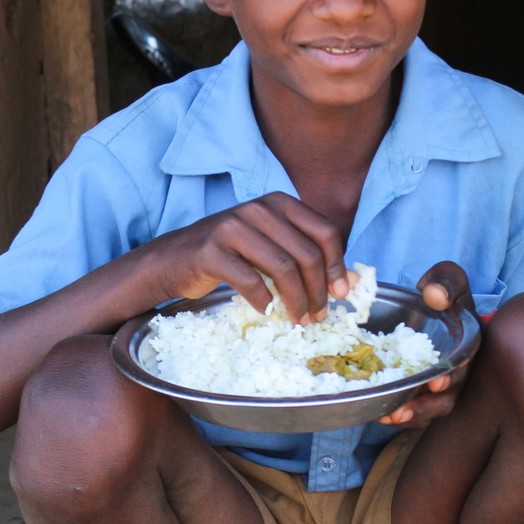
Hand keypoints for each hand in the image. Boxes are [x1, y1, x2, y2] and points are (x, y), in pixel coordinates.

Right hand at [142, 193, 350, 323]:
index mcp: (278, 203)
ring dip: (296, 300)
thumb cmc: (228, 254)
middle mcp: (258, 209)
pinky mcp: (211, 250)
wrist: (174, 258)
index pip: (324, 231)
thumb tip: (349, 282)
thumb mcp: (270, 247)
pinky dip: (263, 301)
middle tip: (317, 315)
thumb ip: (305, 256)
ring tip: (297, 320)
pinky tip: (266, 311)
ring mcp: (233, 227)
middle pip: (306, 254)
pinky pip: (250, 280)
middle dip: (318, 291)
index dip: (337, 265)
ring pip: (283, 268)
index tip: (341, 293)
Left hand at [379, 261, 474, 427]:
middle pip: (446, 396)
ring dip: (410, 415)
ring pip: (429, 410)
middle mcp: (455, 372)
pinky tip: (377, 414)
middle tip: (406, 407)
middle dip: (427, 404)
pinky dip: (396, 417)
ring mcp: (437, 388)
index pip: (464, 363)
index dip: (453, 374)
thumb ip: (446, 283)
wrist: (425, 311)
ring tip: (389, 415)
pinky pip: (412, 413)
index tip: (438, 380)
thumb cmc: (439, 297)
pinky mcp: (419, 395)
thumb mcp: (447, 281)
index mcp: (466, 346)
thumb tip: (434, 296)